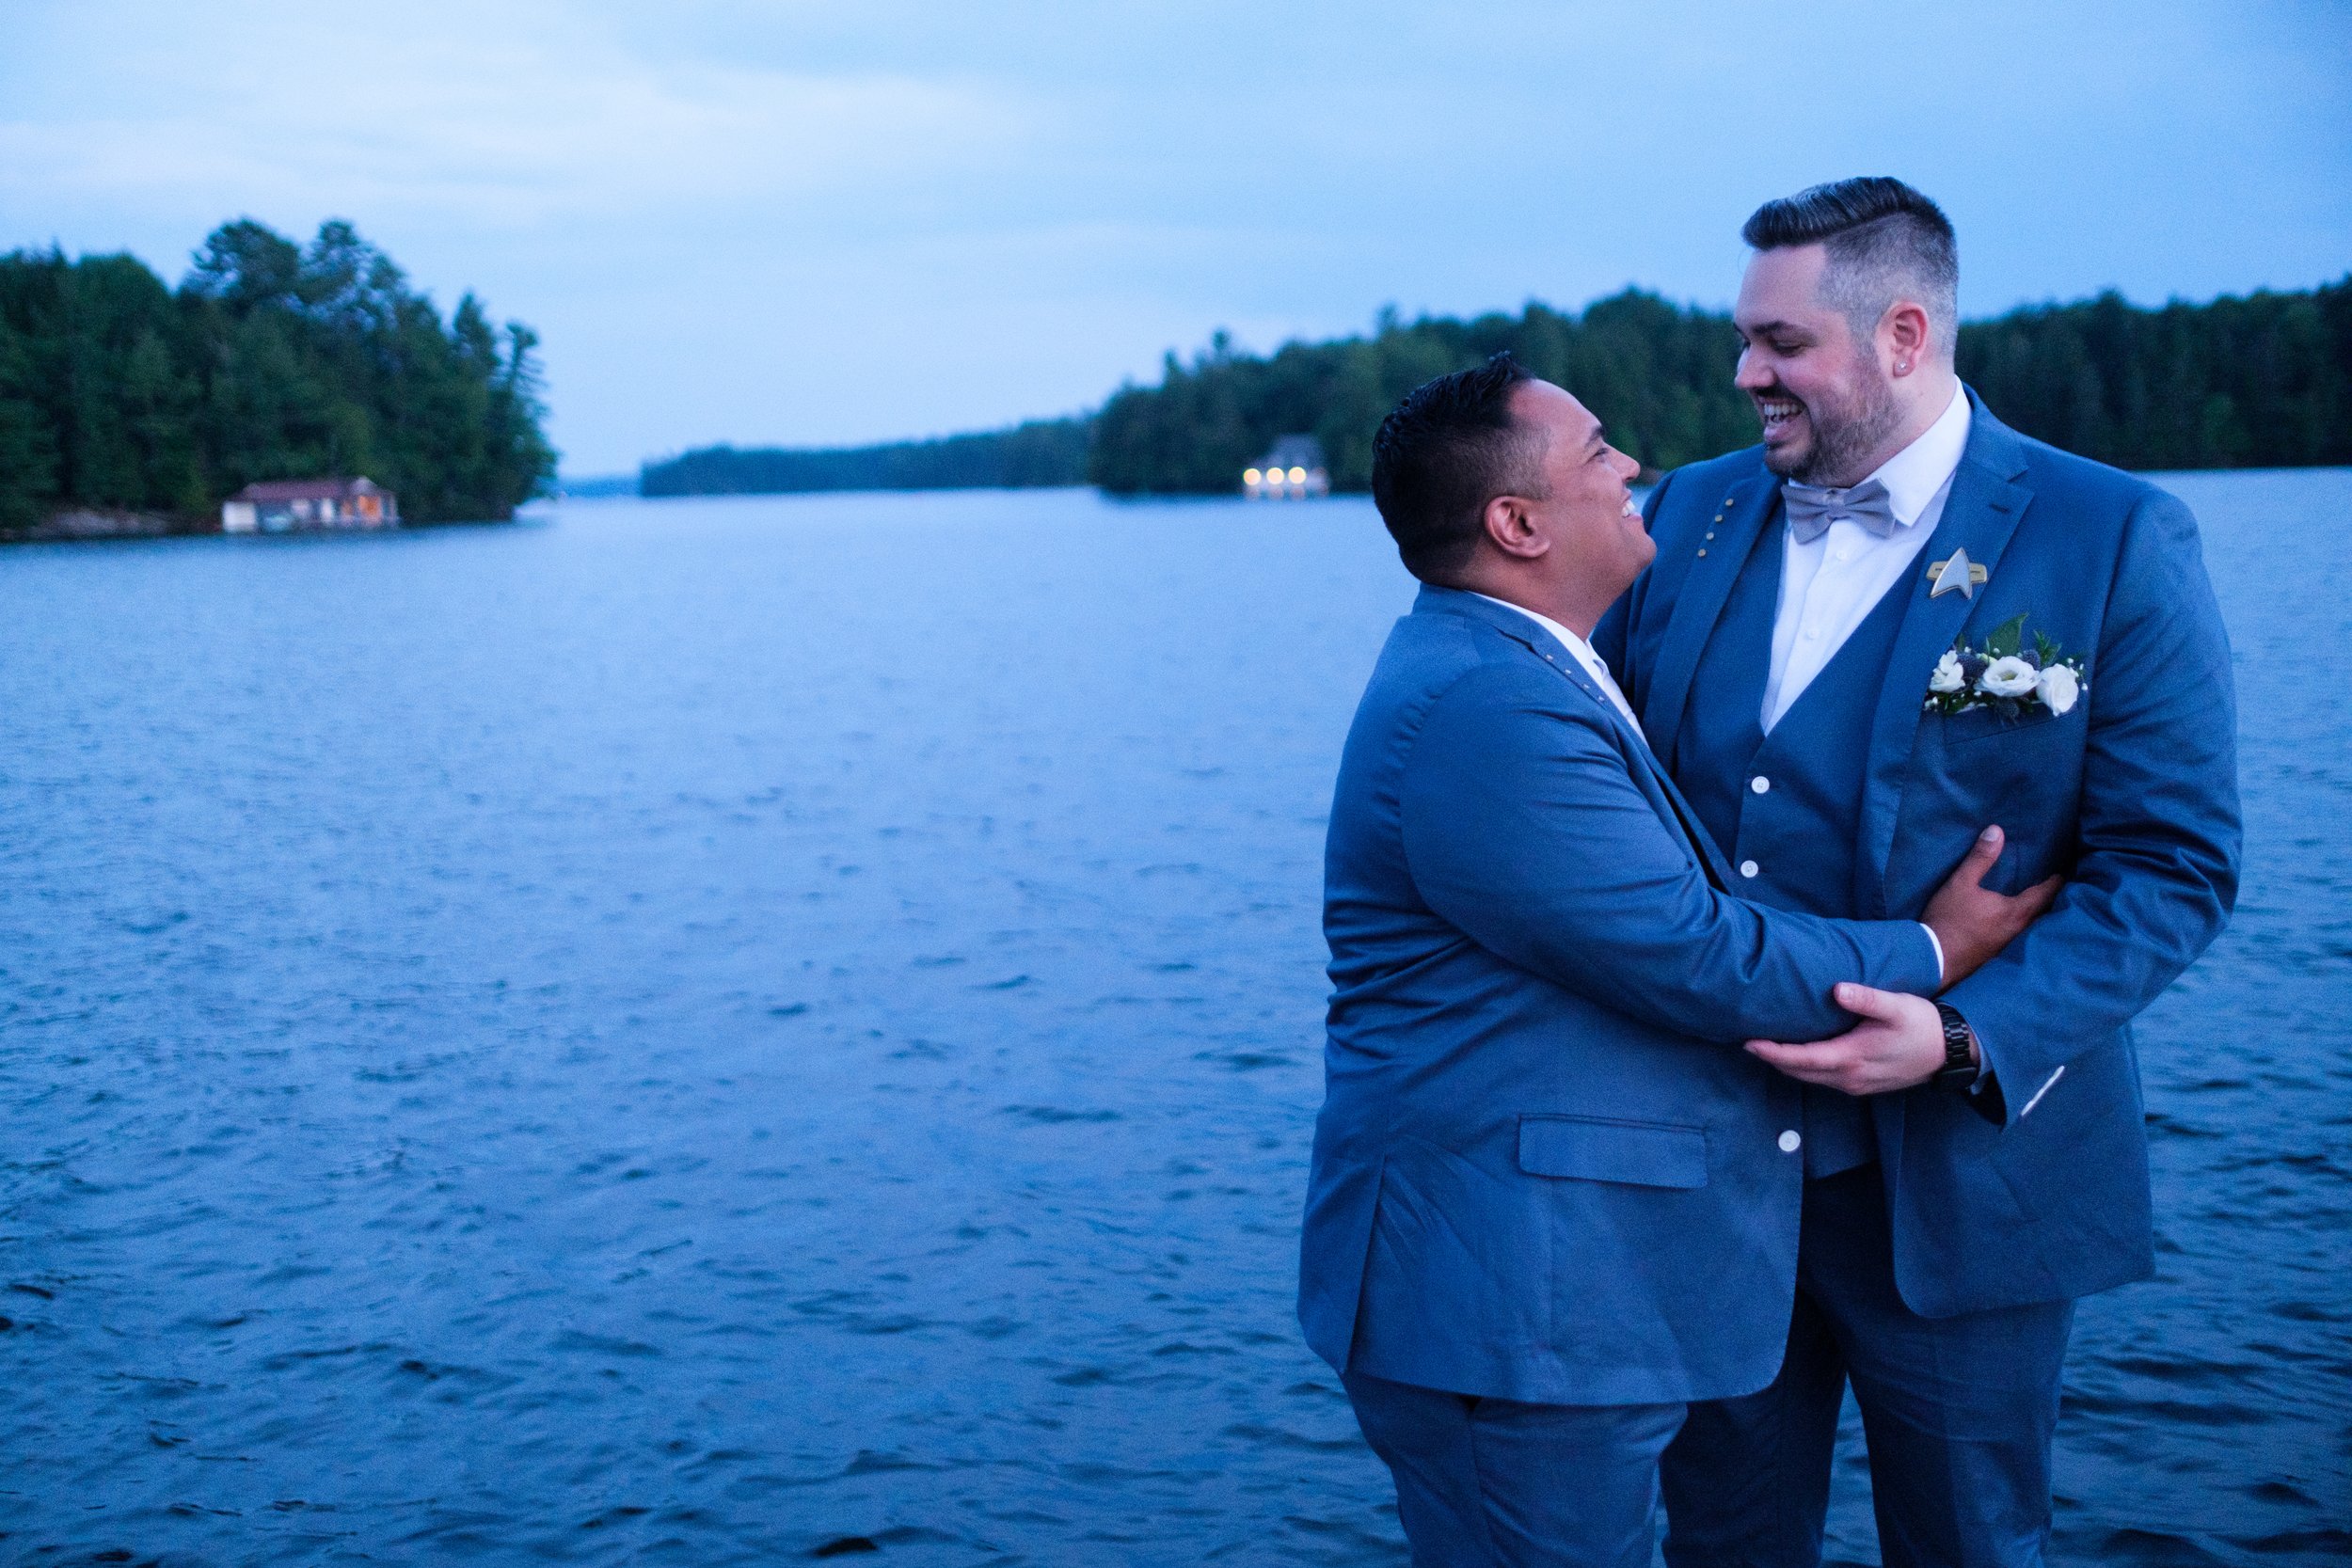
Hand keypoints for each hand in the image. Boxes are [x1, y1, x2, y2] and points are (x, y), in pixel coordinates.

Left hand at [1745, 983, 1957, 1095]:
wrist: (1950, 1051)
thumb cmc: (1922, 1025)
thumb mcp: (1896, 1007)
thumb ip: (1867, 999)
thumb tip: (1837, 989)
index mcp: (1852, 1058)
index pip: (1802, 1059)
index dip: (1773, 1052)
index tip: (1749, 1042)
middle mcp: (1849, 1077)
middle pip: (1800, 1072)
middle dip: (1772, 1059)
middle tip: (1746, 1043)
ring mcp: (1855, 1084)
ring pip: (1810, 1078)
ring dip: (1787, 1066)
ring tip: (1764, 1048)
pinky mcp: (1861, 1084)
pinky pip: (1823, 1079)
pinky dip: (1804, 1069)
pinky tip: (1797, 1056)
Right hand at [1922, 825, 2060, 989]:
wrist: (1933, 958)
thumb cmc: (1949, 918)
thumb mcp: (1961, 883)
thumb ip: (1980, 858)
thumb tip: (1996, 830)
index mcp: (2015, 912)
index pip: (2044, 894)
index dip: (2054, 882)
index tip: (2061, 873)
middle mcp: (2018, 930)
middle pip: (2042, 912)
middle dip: (2047, 899)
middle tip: (2052, 887)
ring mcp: (2008, 945)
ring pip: (2030, 926)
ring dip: (2035, 913)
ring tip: (2035, 903)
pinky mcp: (1996, 954)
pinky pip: (2017, 936)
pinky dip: (2021, 925)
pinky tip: (2011, 923)